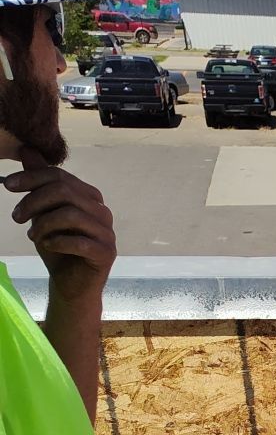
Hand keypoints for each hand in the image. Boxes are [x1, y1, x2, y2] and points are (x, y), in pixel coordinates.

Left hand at [4, 150, 115, 295]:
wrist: (71, 284)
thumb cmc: (59, 247)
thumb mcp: (43, 212)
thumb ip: (39, 183)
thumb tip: (28, 150)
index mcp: (89, 197)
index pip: (60, 176)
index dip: (31, 177)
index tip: (8, 185)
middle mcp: (102, 211)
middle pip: (65, 191)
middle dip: (34, 201)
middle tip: (15, 216)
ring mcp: (107, 232)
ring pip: (71, 214)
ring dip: (43, 224)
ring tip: (31, 235)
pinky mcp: (106, 253)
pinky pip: (79, 242)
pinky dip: (57, 242)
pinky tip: (46, 246)